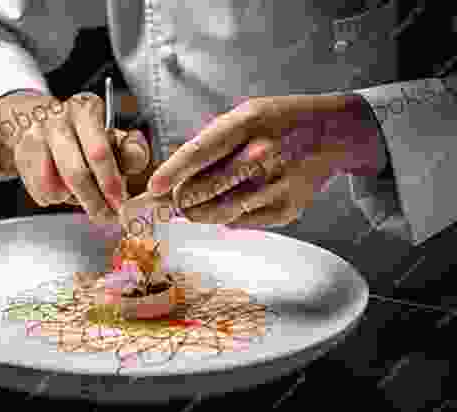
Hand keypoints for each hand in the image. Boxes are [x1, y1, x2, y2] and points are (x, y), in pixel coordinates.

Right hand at [0, 92, 150, 223]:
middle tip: (106, 216)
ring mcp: (35, 137)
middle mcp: (57, 119)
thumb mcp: (112, 138)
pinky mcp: (20, 155)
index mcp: (86, 110)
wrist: (37, 123)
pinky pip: (41, 192)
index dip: (111, 181)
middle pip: (76, 173)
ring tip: (81, 195)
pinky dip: (55, 199)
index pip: (99, 152)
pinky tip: (62, 189)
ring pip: (56, 188)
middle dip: (94, 201)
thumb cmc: (83, 137)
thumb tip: (136, 159)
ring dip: (73, 199)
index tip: (120, 202)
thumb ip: (129, 151)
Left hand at [147, 94, 386, 227]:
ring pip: (218, 213)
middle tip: (178, 197)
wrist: (332, 135)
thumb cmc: (278, 123)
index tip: (153, 188)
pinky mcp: (285, 210)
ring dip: (200, 212)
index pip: (201, 151)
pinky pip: (240, 222)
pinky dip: (229, 215)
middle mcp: (263, 156)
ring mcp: (275, 186)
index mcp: (248, 124)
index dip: (173, 172)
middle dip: (182, 198)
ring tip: (200, 202)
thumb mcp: (244, 115)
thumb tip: (170, 181)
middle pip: (204, 190)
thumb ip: (208, 145)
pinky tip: (239, 198)